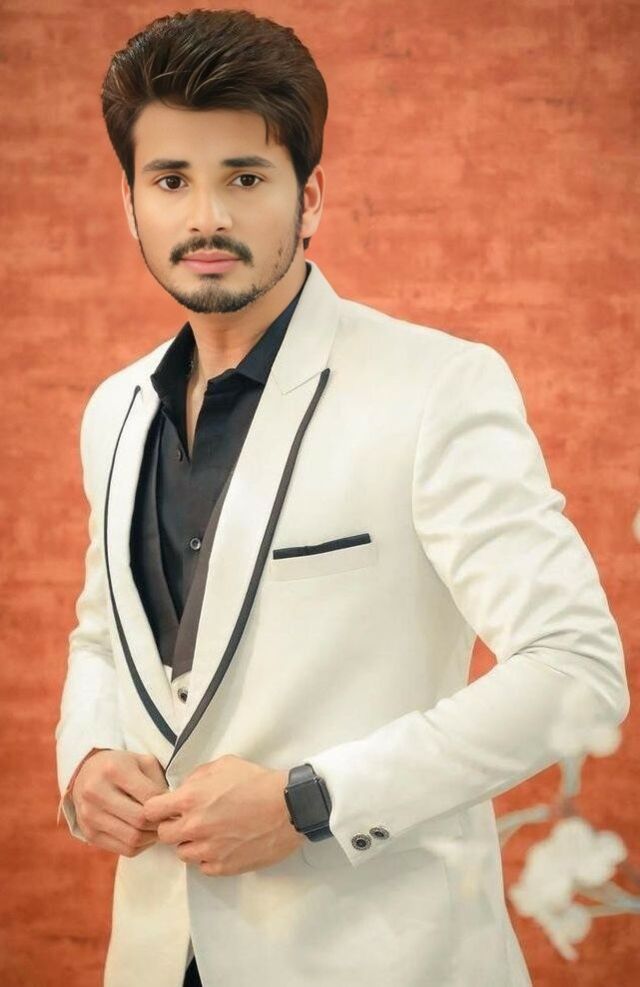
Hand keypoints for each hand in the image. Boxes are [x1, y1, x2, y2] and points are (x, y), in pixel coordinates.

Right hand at [70, 749, 168, 856]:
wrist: (86, 774)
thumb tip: (172, 808)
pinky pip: (124, 849)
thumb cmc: (122, 767)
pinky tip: (145, 834)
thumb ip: (158, 781)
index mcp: (113, 769)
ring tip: (158, 827)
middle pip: (140, 820)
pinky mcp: (89, 834)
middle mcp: (96, 792)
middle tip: (169, 820)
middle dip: (160, 822)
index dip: (167, 804)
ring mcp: (89, 815)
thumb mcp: (142, 762)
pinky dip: (141, 845)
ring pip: (133, 838)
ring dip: (152, 837)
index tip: (174, 806)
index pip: (150, 796)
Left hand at [143, 754, 304, 875]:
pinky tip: (223, 844)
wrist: (289, 807)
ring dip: (191, 843)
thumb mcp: (224, 764)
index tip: (166, 808)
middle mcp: (194, 827)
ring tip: (211, 833)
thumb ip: (196, 777)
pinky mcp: (223, 867)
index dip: (156, 809)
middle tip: (191, 819)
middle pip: (163, 835)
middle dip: (173, 826)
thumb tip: (183, 789)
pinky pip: (203, 867)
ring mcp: (208, 851)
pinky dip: (209, 857)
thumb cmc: (257, 781)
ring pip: (182, 854)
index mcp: (190, 799)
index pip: (150, 811)